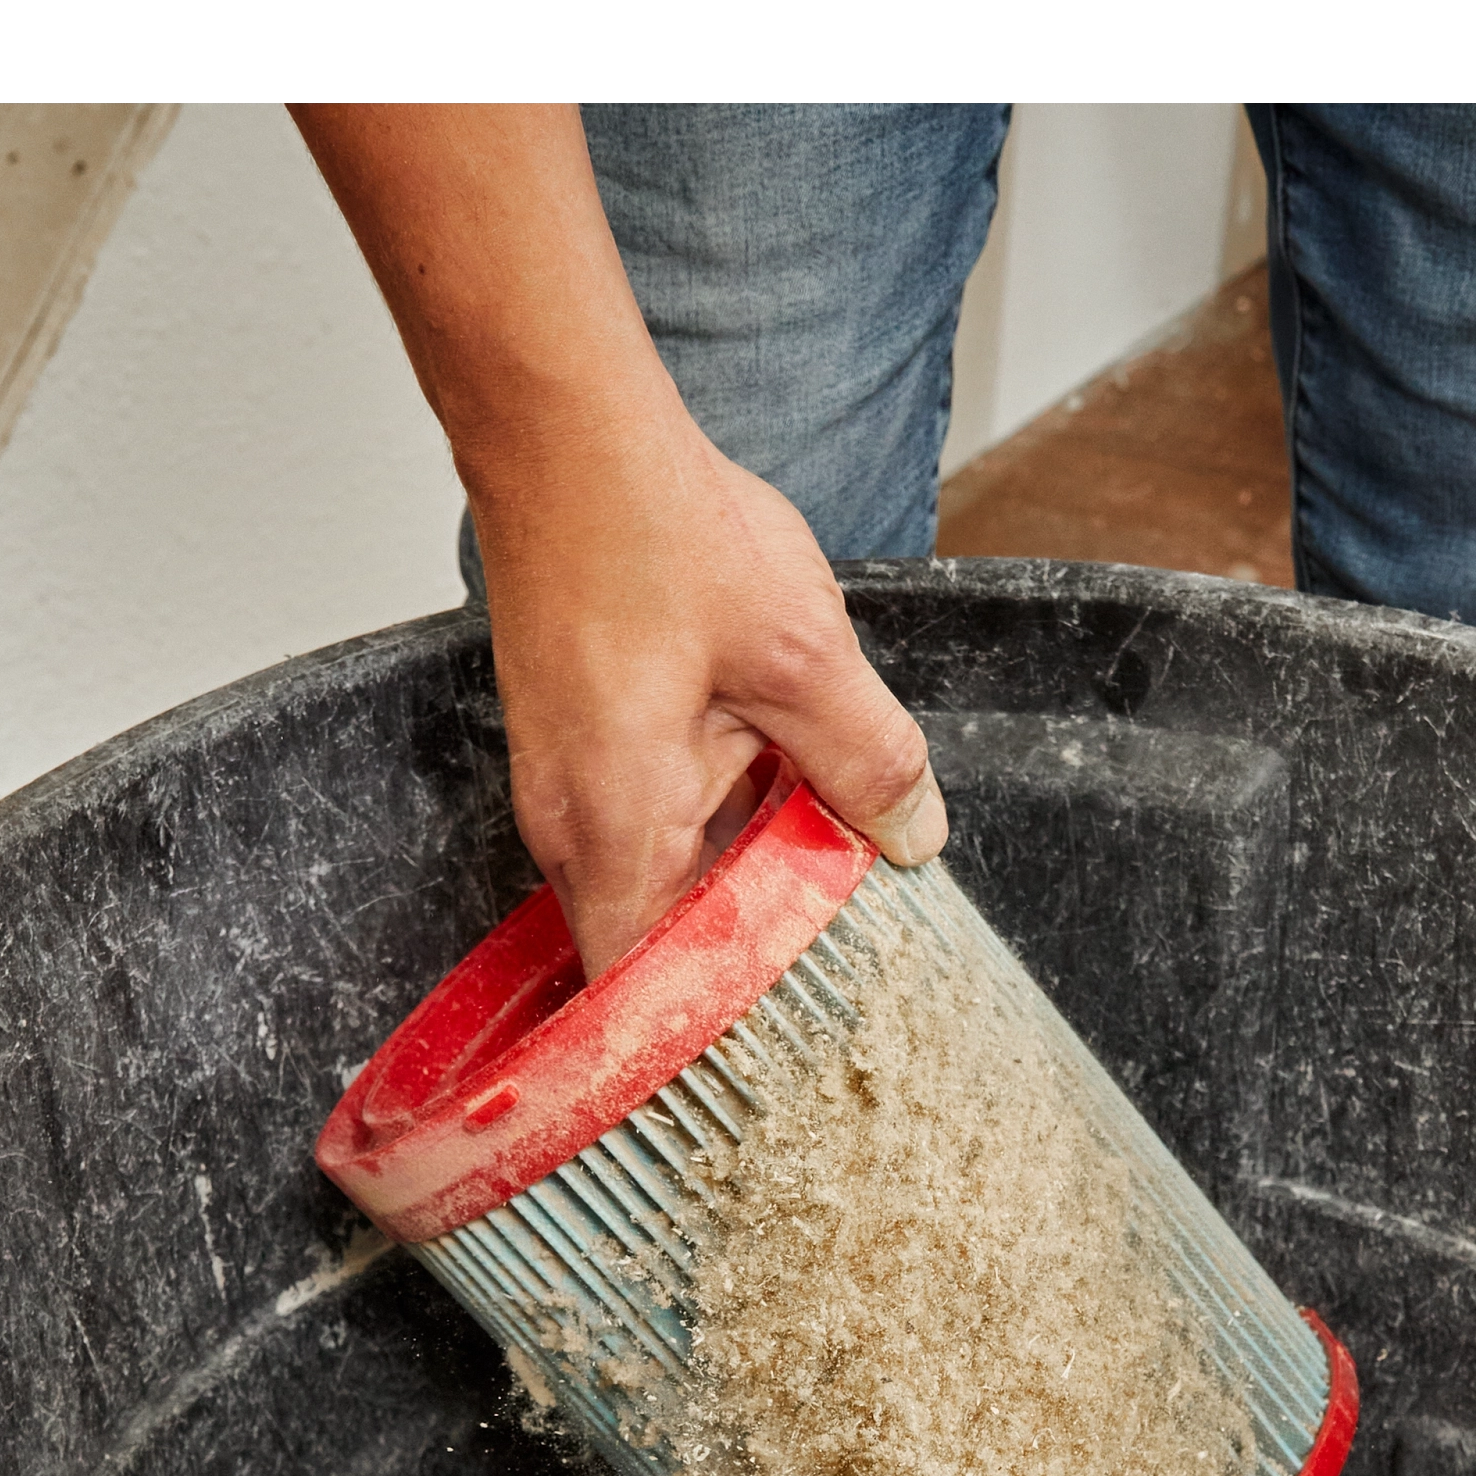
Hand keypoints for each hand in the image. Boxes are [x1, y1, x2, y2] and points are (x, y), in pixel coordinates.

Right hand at [293, 103, 946, 974]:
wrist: (562, 435)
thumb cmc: (654, 536)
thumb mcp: (804, 658)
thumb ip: (868, 762)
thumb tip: (912, 836)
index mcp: (617, 836)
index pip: (652, 1000)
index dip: (720, 1030)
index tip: (793, 1039)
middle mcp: (572, 831)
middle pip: (660, 944)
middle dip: (750, 947)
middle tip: (845, 941)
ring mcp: (564, 787)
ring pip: (660, 876)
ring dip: (739, 870)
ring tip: (828, 851)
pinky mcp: (576, 742)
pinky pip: (647, 817)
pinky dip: (715, 814)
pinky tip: (779, 771)